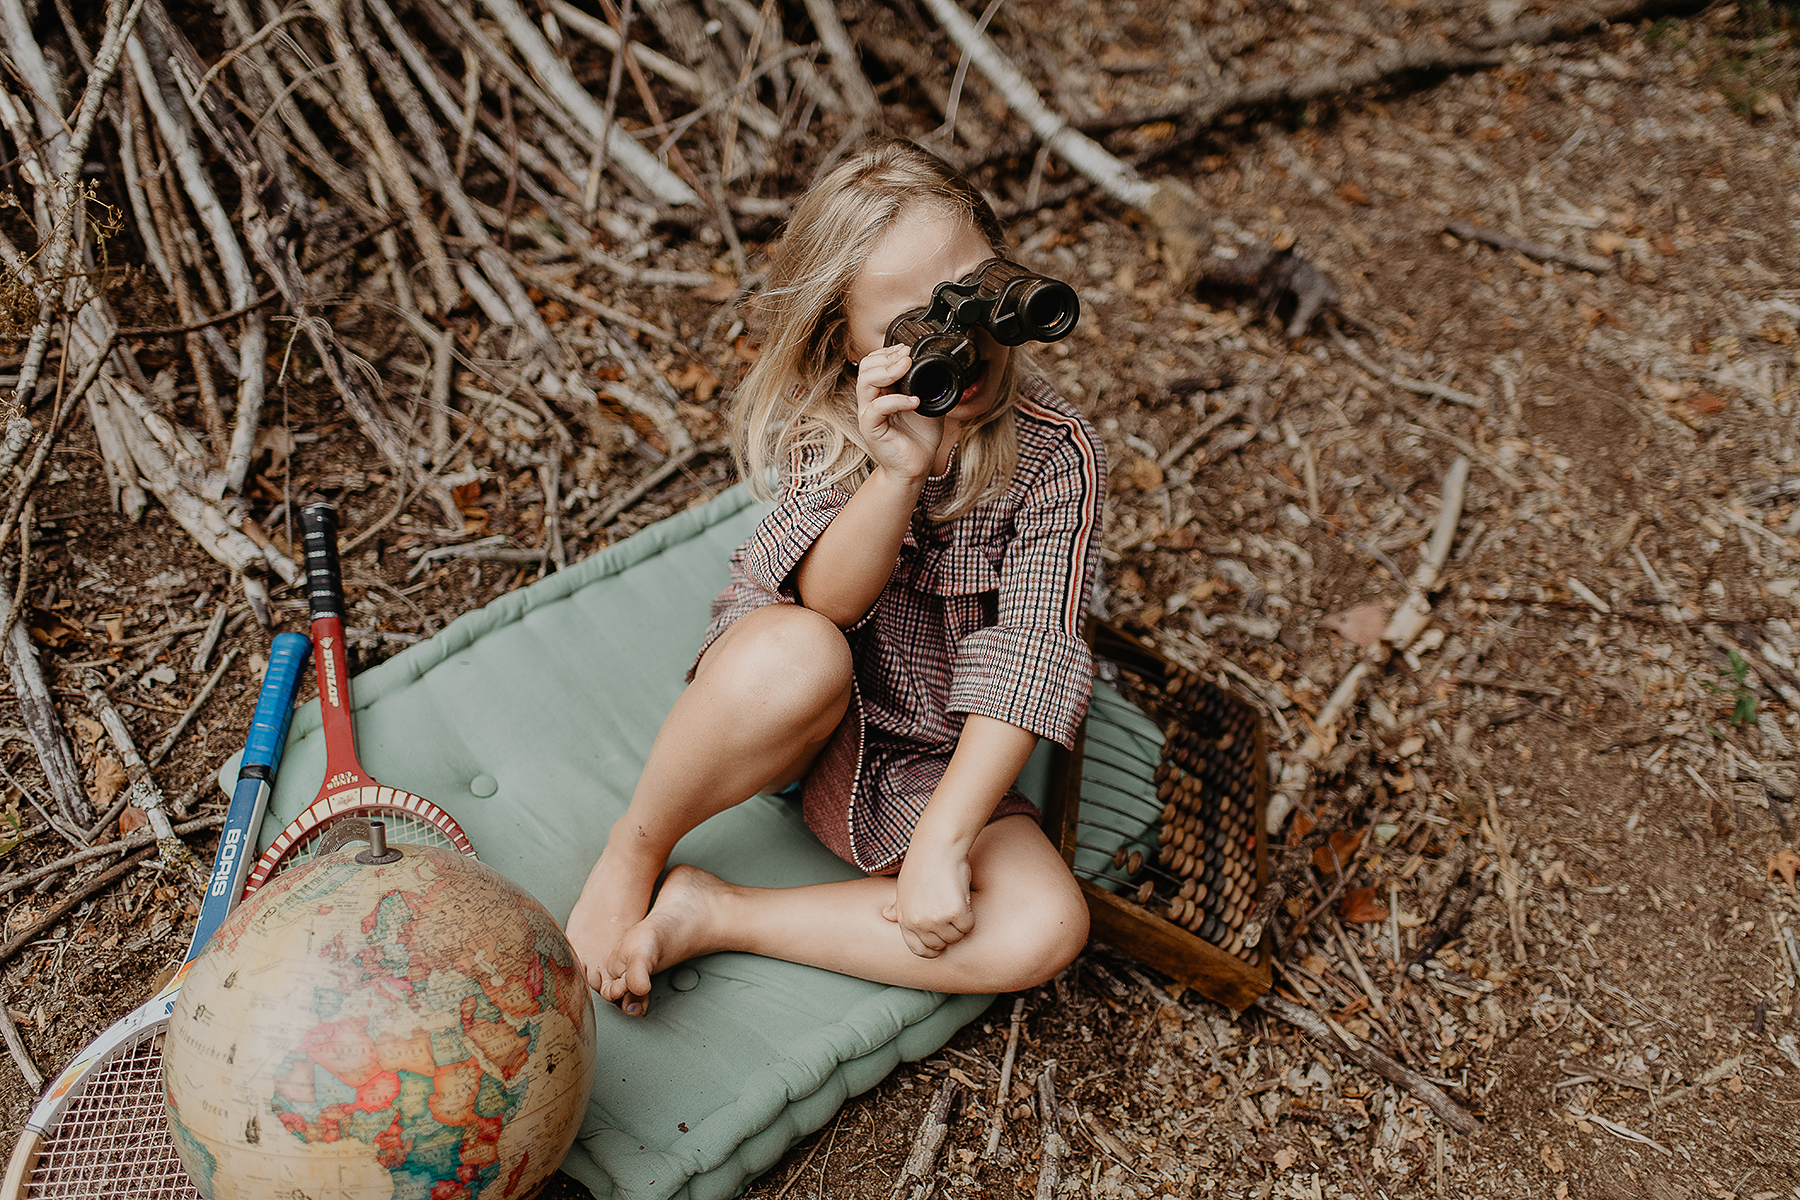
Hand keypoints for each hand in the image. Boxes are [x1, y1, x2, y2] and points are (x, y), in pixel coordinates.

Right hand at [854, 344, 941, 482]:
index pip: (873, 363)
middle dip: (887, 357)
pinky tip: (914, 401)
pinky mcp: (871, 428)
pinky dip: (896, 400)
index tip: (908, 349)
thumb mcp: (929, 404)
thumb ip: (929, 386)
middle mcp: (871, 400)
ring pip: (865, 382)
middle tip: (907, 356)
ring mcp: (868, 414)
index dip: (888, 352)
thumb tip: (940, 370)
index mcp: (881, 392)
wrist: (915, 466)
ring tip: (907, 367)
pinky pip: (877, 407)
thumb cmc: (919, 438)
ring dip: (887, 371)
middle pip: (866, 367)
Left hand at [884, 845, 974, 957]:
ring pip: (956, 936)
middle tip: (951, 914)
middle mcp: (917, 922)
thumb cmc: (921, 863)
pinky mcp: (954, 912)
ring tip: (955, 902)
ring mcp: (935, 918)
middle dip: (948, 933)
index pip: (918, 949)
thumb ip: (898, 906)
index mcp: (904, 918)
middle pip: (940, 945)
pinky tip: (963, 899)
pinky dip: (970, 915)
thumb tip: (886, 915)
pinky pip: (967, 926)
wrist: (936, 846)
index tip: (940, 943)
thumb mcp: (904, 887)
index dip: (931, 949)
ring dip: (960, 924)